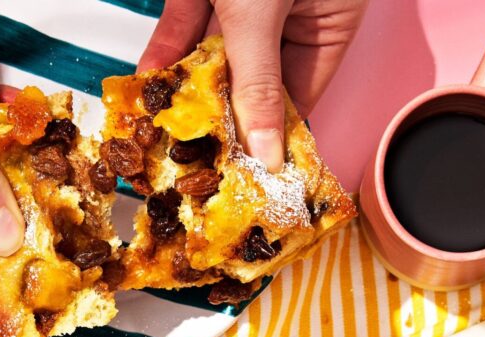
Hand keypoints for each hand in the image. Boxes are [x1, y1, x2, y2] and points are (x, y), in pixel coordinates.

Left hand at [138, 0, 368, 170]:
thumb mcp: (260, 12)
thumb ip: (257, 81)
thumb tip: (266, 154)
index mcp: (330, 19)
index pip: (299, 94)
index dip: (271, 134)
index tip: (246, 173)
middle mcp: (293, 11)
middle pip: (257, 79)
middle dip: (225, 115)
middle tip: (200, 158)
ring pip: (220, 52)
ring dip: (192, 86)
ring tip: (168, 126)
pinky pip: (191, 20)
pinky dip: (172, 46)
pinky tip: (154, 78)